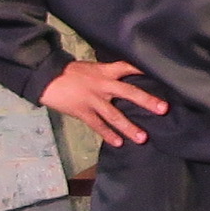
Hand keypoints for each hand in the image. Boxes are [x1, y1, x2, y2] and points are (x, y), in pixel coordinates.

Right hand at [41, 58, 167, 145]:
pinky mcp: (82, 111)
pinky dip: (108, 134)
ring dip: (129, 127)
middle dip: (147, 101)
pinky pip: (98, 125)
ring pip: (114, 115)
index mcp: (106, 71)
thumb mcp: (92, 68)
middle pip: (129, 92)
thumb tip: (125, 79)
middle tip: (163, 109)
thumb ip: (108, 74)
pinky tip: (118, 143)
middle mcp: (103, 85)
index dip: (145, 70)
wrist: (46, 77)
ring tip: (143, 138)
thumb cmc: (70, 72)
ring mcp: (93, 99)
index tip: (163, 74)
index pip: (129, 67)